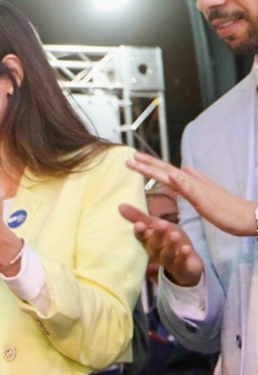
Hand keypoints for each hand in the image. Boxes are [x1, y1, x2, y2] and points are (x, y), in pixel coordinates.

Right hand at [119, 201, 203, 286]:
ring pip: (167, 254)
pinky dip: (183, 256)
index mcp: (149, 242)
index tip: (139, 225)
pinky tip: (186, 249)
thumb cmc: (169, 242)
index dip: (141, 232)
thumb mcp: (157, 226)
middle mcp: (156, 253)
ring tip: (174, 235)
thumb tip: (121, 205)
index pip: (142, 237)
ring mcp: (168, 261)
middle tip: (161, 224)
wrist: (187, 264)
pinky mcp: (181, 268)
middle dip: (157, 236)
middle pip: (154, 245)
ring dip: (170, 245)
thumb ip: (140, 217)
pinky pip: (181, 263)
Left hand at [128, 151, 254, 238]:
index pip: (169, 172)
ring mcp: (200, 189)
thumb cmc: (228, 208)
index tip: (136, 159)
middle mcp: (194, 183)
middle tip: (129, 157)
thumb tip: (184, 168)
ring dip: (155, 168)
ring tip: (139, 161)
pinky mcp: (205, 199)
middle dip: (148, 164)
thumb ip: (195, 180)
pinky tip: (170, 175)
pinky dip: (180, 181)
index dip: (152, 165)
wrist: (248, 216)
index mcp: (193, 184)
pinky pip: (191, 189)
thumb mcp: (206, 194)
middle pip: (167, 171)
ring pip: (173, 176)